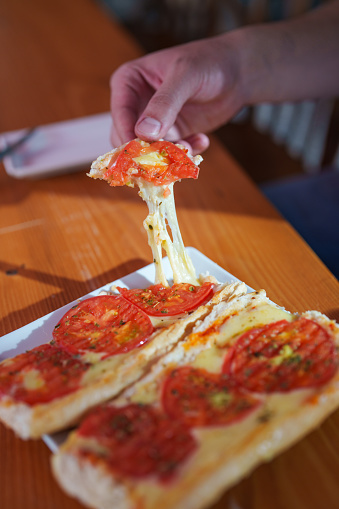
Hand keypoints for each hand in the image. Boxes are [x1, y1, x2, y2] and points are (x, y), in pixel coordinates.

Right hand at [110, 34, 243, 153]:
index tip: (144, 155)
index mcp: (128, 82)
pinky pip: (168, 155)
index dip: (128, 137)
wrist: (236, 73)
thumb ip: (165, 103)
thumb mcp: (186, 76)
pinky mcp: (170, 135)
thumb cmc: (208, 63)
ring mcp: (152, 122)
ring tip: (191, 148)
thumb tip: (144, 133)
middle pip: (127, 139)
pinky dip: (184, 154)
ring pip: (148, 151)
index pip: (120, 115)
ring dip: (168, 156)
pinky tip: (202, 140)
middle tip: (167, 160)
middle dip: (147, 152)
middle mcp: (135, 104)